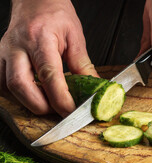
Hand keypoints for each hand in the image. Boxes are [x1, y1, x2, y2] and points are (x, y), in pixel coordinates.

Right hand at [0, 0, 97, 116]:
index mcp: (40, 39)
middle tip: (58, 110)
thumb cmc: (55, 14)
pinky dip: (17, 95)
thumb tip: (94, 88)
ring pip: (7, 86)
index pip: (48, 75)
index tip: (71, 110)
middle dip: (39, 105)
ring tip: (48, 103)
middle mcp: (17, 45)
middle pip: (19, 84)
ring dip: (27, 101)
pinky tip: (32, 94)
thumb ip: (83, 65)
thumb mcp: (75, 36)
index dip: (60, 98)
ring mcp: (4, 51)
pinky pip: (1, 83)